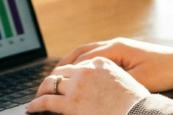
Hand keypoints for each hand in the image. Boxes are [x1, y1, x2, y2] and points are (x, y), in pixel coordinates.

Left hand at [26, 57, 149, 114]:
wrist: (139, 113)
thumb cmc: (135, 103)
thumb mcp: (123, 81)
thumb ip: (106, 78)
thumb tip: (97, 86)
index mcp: (100, 63)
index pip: (76, 65)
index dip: (66, 75)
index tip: (62, 81)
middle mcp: (86, 70)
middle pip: (60, 72)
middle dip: (51, 80)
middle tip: (46, 89)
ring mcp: (78, 86)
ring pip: (50, 84)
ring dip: (42, 91)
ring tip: (37, 98)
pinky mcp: (71, 103)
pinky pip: (46, 101)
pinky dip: (36, 104)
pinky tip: (32, 107)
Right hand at [56, 38, 172, 91]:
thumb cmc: (164, 72)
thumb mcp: (137, 80)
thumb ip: (113, 82)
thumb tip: (91, 87)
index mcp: (116, 48)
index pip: (83, 58)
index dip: (66, 71)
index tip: (53, 83)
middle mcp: (114, 44)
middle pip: (81, 52)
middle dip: (63, 66)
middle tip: (48, 80)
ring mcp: (118, 47)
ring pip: (87, 52)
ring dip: (72, 63)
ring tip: (57, 76)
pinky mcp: (123, 53)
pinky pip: (97, 56)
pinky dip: (84, 63)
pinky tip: (79, 74)